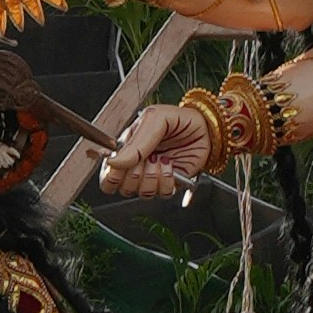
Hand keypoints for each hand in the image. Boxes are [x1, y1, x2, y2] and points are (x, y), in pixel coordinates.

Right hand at [104, 97, 218, 196]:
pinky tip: (171, 166)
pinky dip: (168, 181)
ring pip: (142, 193)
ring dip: (153, 177)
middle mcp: (137, 165)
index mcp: (127, 149)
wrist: (205, 126)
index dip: (113, 175)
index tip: (125, 164)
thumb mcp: (155, 120)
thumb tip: (113, 163)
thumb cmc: (178, 118)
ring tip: (161, 160)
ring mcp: (152, 175)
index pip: (107, 174)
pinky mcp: (169, 183)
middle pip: (122, 187)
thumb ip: (135, 143)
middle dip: (135, 175)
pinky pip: (162, 194)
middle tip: (146, 159)